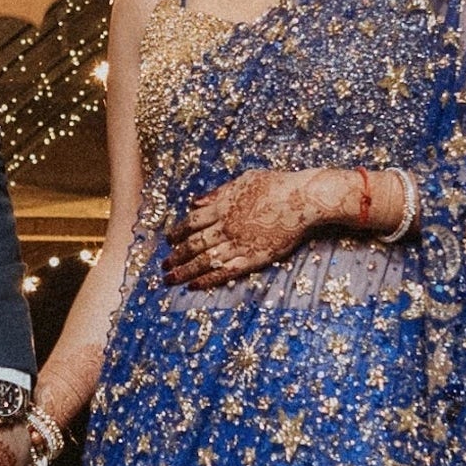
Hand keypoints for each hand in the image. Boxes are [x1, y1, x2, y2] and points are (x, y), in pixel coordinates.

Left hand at [167, 167, 330, 287]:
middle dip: (176, 256)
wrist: (301, 199)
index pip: (191, 222)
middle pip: (193, 244)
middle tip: (164, 266)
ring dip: (185, 271)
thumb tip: (195, 202)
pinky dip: (208, 279)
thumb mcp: (243, 180)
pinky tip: (195, 285)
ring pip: (204, 260)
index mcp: (221, 206)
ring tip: (170, 279)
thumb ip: (218, 193)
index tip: (168, 241)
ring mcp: (237, 243)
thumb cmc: (276, 185)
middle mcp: (225, 226)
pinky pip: (224, 271)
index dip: (177, 232)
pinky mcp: (252, 257)